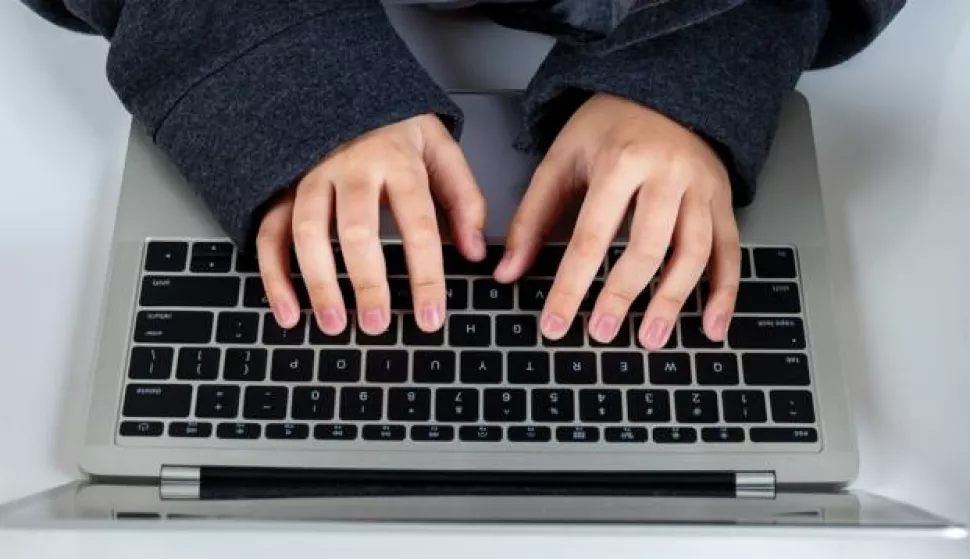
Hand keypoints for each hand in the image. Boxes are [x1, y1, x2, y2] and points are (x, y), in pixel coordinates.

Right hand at [257, 114, 486, 335]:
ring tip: (334, 326)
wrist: (343, 86)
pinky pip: (271, 234)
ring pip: (307, 233)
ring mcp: (311, 178)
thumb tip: (473, 251)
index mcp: (398, 161)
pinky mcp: (283, 189)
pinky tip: (288, 312)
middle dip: (367, 284)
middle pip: (356, 231)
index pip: (418, 226)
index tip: (430, 319)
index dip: (426, 278)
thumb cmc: (397, 130)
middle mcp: (350, 169)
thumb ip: (463, 199)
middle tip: (377, 326)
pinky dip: (274, 277)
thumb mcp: (441, 150)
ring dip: (319, 284)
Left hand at [495, 93, 740, 348]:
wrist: (665, 90)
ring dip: (672, 302)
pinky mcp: (724, 201)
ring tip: (650, 338)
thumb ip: (533, 218)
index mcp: (620, 162)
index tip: (555, 324)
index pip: (591, 237)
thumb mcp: (561, 161)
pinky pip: (729, 252)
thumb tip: (507, 272)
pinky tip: (712, 327)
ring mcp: (702, 189)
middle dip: (621, 297)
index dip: (571, 286)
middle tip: (600, 333)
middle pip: (646, 248)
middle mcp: (667, 175)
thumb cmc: (608, 128)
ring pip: (692, 254)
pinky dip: (724, 293)